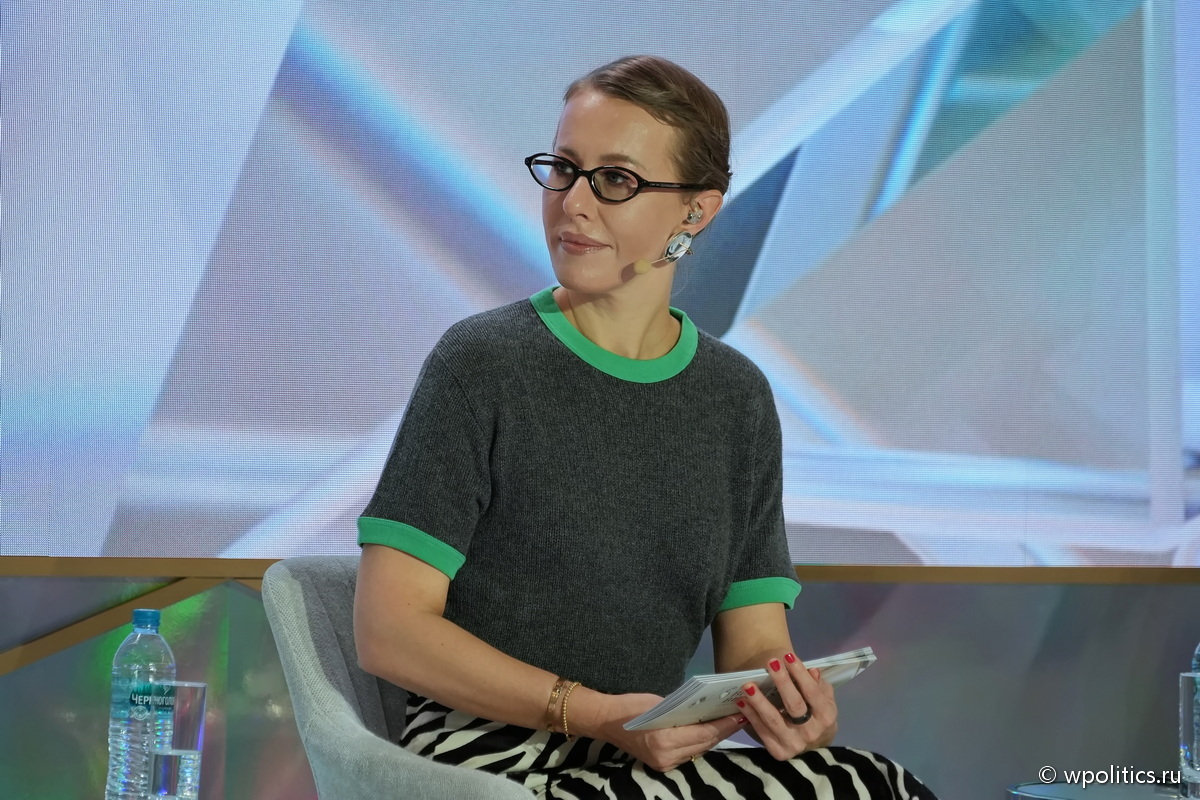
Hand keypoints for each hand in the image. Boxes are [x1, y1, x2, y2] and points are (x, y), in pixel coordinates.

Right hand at [586, 692, 746, 772]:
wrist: (605, 721)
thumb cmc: (630, 706)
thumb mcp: (660, 703)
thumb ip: (683, 711)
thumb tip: (708, 708)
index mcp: (664, 740)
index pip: (703, 734)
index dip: (723, 725)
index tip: (739, 714)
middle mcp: (666, 757)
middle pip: (704, 744)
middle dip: (724, 731)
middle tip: (741, 716)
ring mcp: (664, 764)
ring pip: (699, 750)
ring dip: (715, 737)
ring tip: (731, 722)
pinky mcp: (662, 765)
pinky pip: (689, 753)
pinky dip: (701, 742)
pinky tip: (712, 731)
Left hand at [736, 653, 836, 759]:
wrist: (814, 748)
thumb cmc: (817, 716)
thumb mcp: (824, 700)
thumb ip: (818, 685)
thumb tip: (812, 671)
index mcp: (826, 717)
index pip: (812, 692)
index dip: (800, 674)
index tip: (787, 656)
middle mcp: (811, 732)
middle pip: (794, 705)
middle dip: (782, 682)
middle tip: (770, 662)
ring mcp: (795, 744)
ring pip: (774, 720)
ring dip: (759, 701)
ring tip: (748, 685)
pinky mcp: (779, 752)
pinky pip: (762, 732)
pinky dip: (750, 716)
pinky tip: (742, 702)